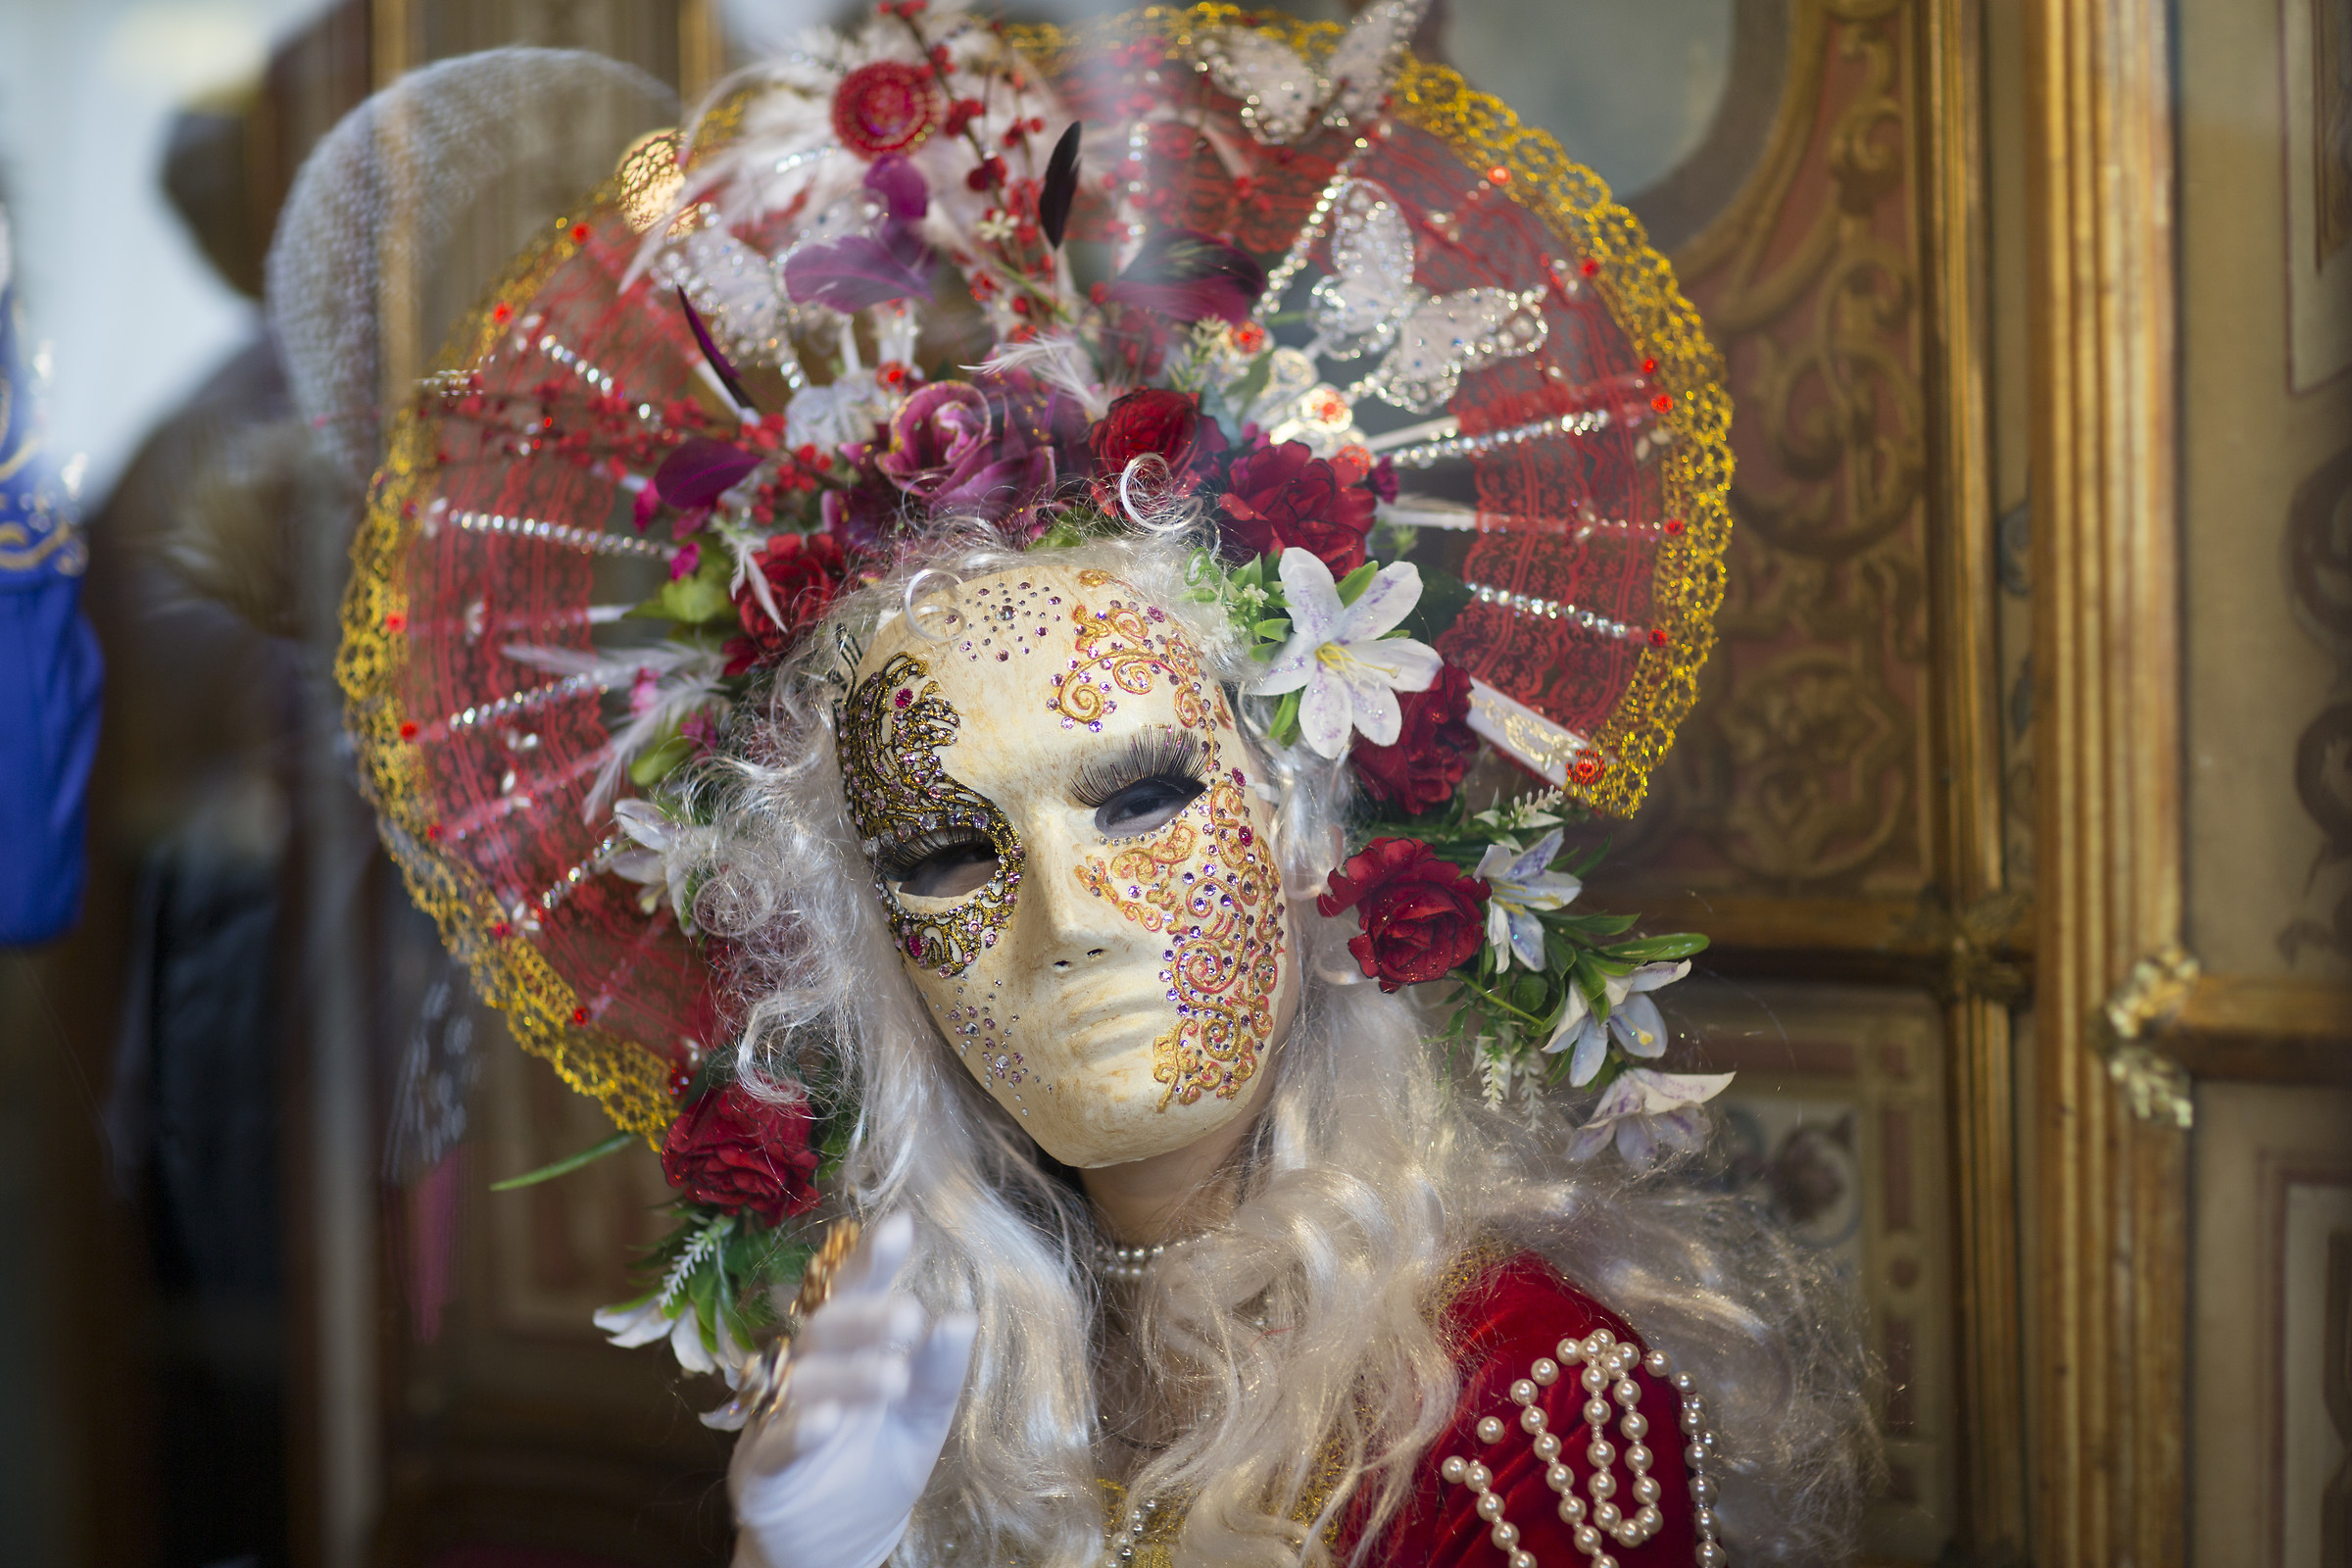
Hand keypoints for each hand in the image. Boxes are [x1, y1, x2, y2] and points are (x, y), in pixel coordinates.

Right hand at [729, 1213, 977, 1567]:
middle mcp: (806, 1367)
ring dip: (849, 1375)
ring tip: (894, 1378)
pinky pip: (775, 1441)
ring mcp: (776, 1413)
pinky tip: (827, 1419)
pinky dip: (800, 1429)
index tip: (901, 1225)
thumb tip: (962, 1317)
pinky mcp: (758, 1466)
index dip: (874, 1259)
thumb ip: (939, 1372)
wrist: (840, 1545)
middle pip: (827, 1327)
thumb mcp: (922, 1419)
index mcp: (847, 1346)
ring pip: (806, 1380)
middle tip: (909, 1318)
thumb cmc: (878, 1465)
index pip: (856, 1292)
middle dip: (867, 1319)